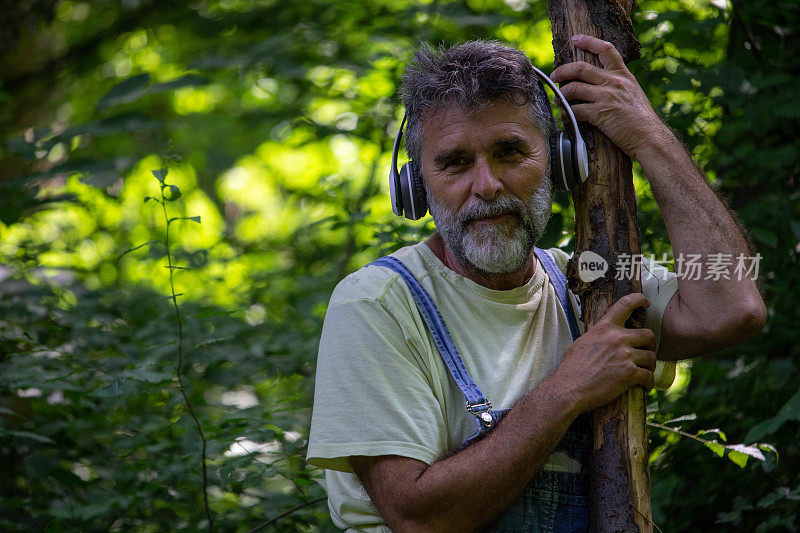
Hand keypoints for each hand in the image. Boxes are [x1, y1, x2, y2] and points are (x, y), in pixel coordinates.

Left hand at [550, 35, 667, 158]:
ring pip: (573, 88)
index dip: (588, 42)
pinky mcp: (599, 113)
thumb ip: (617, 84)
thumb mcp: (633, 92)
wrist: (649, 137)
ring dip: (561, 95)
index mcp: (622, 75)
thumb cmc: (640, 119)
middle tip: (554, 77)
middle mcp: (614, 82)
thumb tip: (598, 83)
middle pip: (580, 68)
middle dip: (562, 71)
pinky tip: (566, 117)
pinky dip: (566, 114)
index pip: (605, 49)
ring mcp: (606, 97)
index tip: (575, 40)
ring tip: (559, 101)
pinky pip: (574, 110)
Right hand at [553, 292, 656, 412]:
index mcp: (603, 328)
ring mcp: (624, 355)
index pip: (625, 304)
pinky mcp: (630, 373)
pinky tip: (644, 387)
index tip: (645, 303)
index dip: (639, 300)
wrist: (568, 389)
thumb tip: (593, 340)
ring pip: (651, 357)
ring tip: (644, 373)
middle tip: (644, 354)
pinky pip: (649, 376)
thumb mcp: (578, 345)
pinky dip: (648, 383)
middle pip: (648, 335)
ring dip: (649, 366)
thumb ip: (592, 338)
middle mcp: (616, 338)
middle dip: (649, 345)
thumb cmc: (570, 369)